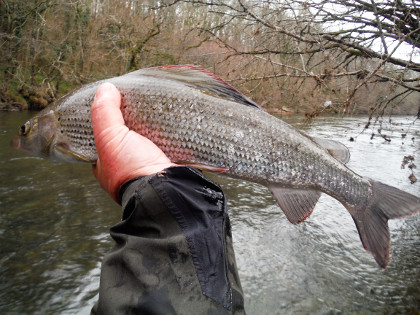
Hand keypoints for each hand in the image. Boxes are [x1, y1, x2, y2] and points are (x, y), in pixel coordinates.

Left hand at [91, 83, 175, 202]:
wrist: (165, 189)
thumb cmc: (131, 168)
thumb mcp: (110, 137)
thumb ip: (104, 112)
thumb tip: (106, 88)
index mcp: (105, 166)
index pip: (102, 137)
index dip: (107, 120)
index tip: (116, 103)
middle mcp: (124, 168)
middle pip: (126, 137)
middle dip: (133, 123)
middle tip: (138, 104)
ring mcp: (146, 168)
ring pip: (147, 141)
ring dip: (152, 128)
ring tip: (156, 108)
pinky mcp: (166, 164)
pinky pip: (165, 144)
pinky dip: (167, 134)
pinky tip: (169, 121)